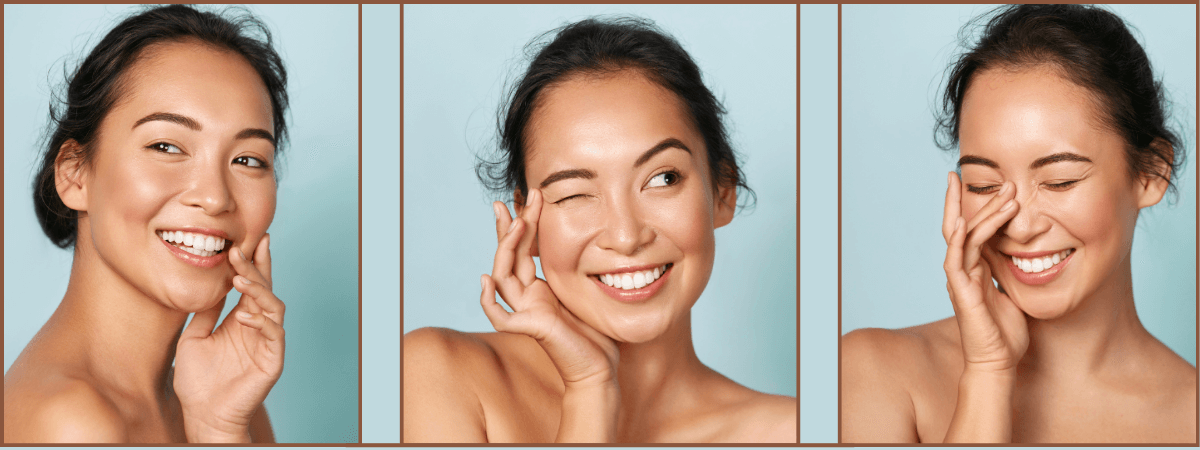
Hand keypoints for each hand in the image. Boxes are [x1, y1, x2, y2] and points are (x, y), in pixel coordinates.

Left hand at [174, 234, 284, 442]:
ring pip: (274, 306)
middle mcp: (258, 327)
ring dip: (259, 290)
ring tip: (240, 279)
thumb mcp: (192, 338)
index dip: (251, 263)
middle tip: (239, 249)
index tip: (244, 240)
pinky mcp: (273, 359)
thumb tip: (209, 284)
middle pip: (264, 289)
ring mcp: (267, 342)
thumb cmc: (197, 382)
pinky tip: (244, 314)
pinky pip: (274, 333)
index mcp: (242, 320)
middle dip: (255, 268)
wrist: (203, 415)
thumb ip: (204, 313)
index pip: (251, 286)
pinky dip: (261, 320)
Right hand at [479, 189, 618, 388]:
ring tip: (518, 222)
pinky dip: (489, 299)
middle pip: (510, 256)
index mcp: (541, 288)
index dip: (525, 223)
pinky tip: (487, 279)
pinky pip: (499, 315)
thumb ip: (579, 269)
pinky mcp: (528, 329)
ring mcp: (526, 312)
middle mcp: (529, 297)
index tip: (529, 196)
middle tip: (511, 198)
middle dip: (511, 226)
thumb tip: (592, 236)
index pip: (525, 250)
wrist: (600, 368)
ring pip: (503, 277)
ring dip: (506, 249)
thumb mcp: (588, 290)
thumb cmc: (597, 334)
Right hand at [942, 173, 1028, 373]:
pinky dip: (959, 239)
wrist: (997, 363)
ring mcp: (959, 279)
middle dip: (976, 200)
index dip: (977, 206)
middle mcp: (963, 270)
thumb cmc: (1006, 334)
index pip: (972, 230)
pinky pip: (955, 259)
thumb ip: (1011, 272)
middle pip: (962, 226)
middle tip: (999, 179)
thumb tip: (1026, 253)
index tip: (989, 184)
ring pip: (964, 237)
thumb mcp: (1013, 293)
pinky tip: (965, 222)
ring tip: (1007, 195)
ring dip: (982, 214)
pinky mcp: (960, 291)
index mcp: (975, 269)